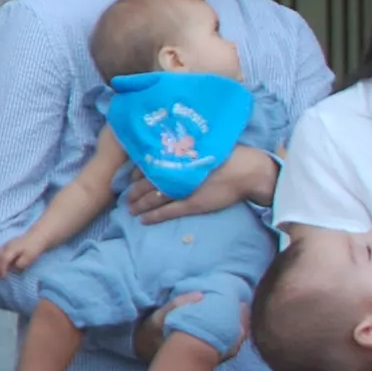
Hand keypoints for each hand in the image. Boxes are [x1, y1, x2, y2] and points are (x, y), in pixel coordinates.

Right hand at [0, 233, 45, 277]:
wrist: (37, 236)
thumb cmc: (34, 247)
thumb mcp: (30, 257)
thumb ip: (21, 264)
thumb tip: (14, 267)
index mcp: (12, 250)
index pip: (4, 260)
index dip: (2, 269)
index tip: (3, 277)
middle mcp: (6, 247)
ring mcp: (6, 245)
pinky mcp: (7, 245)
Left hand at [126, 144, 277, 222]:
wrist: (246, 171)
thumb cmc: (227, 157)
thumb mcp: (201, 149)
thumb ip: (183, 152)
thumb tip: (172, 151)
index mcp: (177, 159)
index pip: (148, 167)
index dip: (136, 174)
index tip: (130, 179)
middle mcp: (175, 173)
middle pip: (146, 183)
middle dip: (134, 191)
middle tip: (125, 197)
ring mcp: (182, 190)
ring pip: (153, 198)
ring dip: (139, 205)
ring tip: (130, 210)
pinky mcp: (191, 205)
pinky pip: (167, 212)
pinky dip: (153, 217)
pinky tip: (143, 221)